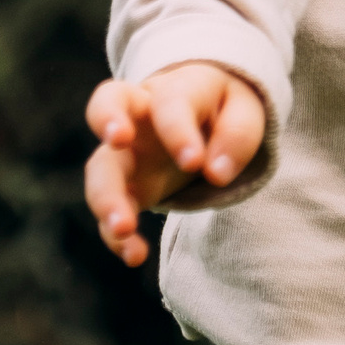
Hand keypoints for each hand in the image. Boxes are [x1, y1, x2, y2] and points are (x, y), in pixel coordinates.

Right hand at [82, 63, 266, 265]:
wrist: (204, 114)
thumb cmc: (223, 110)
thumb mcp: (244, 110)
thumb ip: (237, 135)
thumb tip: (216, 173)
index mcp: (174, 89)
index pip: (169, 103)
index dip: (178, 131)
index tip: (194, 163)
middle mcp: (139, 114)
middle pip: (108, 102)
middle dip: (108, 119)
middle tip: (118, 139)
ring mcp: (125, 151)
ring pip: (100, 165)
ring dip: (106, 196)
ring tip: (123, 228)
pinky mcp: (124, 185)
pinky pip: (110, 208)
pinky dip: (116, 235)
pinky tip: (135, 255)